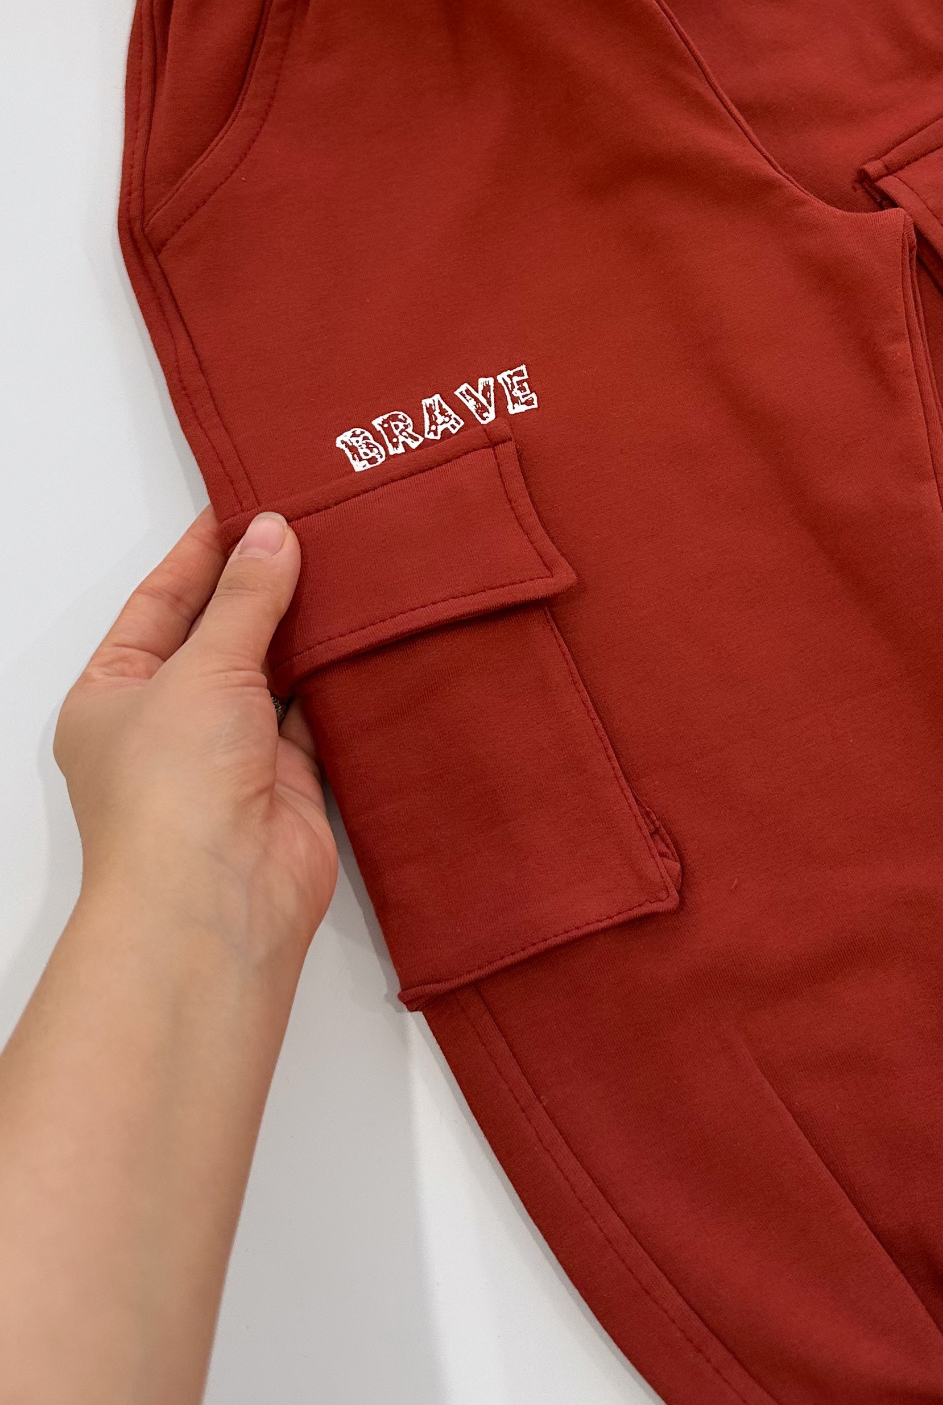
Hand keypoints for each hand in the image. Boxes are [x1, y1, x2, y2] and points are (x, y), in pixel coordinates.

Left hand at [55, 508, 337, 969]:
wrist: (219, 902)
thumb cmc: (173, 789)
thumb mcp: (203, 668)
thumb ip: (247, 599)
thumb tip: (274, 532)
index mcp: (113, 690)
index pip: (160, 600)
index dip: (205, 550)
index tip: (251, 502)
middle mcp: (167, 721)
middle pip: (220, 633)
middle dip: (263, 585)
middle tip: (315, 522)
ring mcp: (227, 754)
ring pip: (272, 673)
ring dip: (305, 630)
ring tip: (351, 563)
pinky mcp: (286, 783)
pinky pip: (315, 715)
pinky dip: (338, 680)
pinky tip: (367, 632)